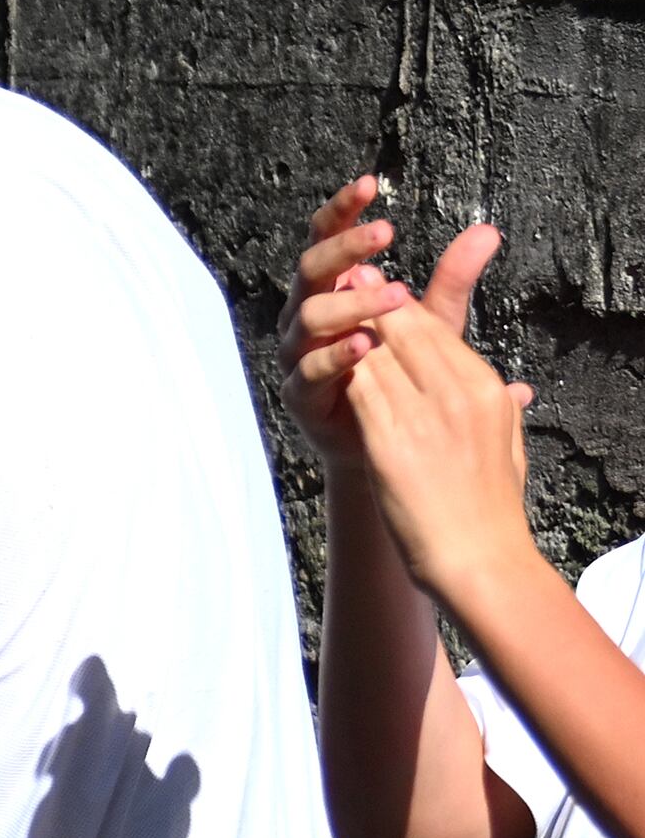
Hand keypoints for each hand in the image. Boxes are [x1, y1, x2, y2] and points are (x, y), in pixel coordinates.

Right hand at [286, 176, 491, 461]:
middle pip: (310, 269)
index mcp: (332, 289)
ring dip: (351, 301)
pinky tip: (366, 343)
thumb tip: (489, 230)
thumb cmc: (401, 376)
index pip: (326, 239)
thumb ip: (452, 280)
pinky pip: (308, 370)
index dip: (342, 211)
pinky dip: (335, 355)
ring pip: (308, 316)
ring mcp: (297, 355)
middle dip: (345, 248)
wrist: (383, 446)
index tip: (369, 184)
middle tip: (385, 233)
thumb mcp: (432, 322)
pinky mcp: (299, 395)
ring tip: (394, 295)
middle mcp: (305, 316)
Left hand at [345, 290, 543, 610]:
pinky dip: (341, 369)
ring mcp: (425, 416)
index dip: (405, 309)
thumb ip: (504, 409)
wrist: (476, 556)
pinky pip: (360, 391)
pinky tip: (321, 355)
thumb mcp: (508, 443)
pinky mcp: (390, 442)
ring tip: (329, 308)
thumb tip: (515, 391)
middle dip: (374, 305)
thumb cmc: (489, 507)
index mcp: (488, 390)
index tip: (382, 292)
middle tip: (347, 281)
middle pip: (408, 334)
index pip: (440, 334)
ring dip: (350, 330)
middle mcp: (458, 395)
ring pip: (379, 356)